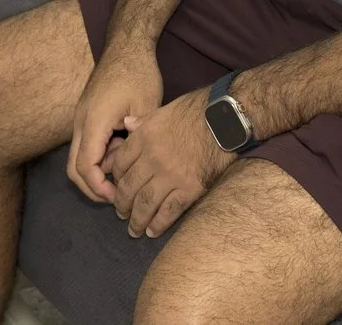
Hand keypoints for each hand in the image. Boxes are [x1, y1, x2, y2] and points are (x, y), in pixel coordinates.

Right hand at [67, 48, 161, 203]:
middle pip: (74, 168)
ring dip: (98, 170)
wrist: (126, 46)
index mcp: (93, 122)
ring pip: (78, 157)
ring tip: (125, 170)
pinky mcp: (86, 116)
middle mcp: (80, 123)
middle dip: (93, 187)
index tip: (119, 196)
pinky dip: (100, 156)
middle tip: (119, 196)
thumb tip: (137, 166)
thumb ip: (138, 138)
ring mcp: (81, 119)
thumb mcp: (146, 106)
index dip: (99, 188)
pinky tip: (122, 151)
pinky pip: (86, 145)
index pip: (86, 167)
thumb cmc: (138, 73)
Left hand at [103, 87, 234, 238]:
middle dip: (122, 205)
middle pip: (128, 188)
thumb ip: (143, 121)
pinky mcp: (189, 189)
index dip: (116, 179)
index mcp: (143, 138)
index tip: (117, 187)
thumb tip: (127, 124)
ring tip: (134, 230)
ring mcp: (170, 176)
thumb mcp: (163, 110)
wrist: (225, 120)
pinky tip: (152, 231)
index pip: (120, 164)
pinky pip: (169, 211)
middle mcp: (152, 159)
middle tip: (121, 214)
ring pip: (145, 204)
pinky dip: (158, 224)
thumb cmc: (196, 111)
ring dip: (136, 220)